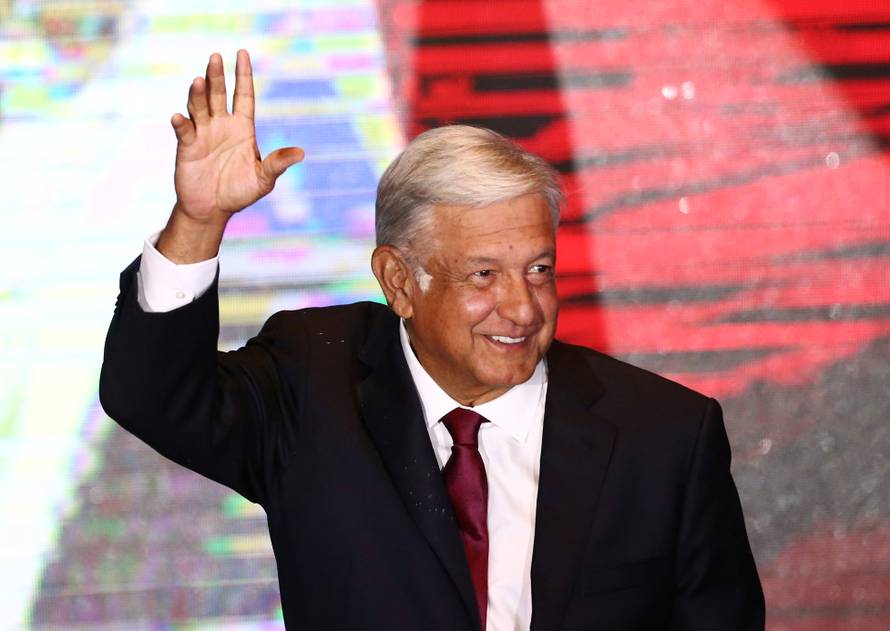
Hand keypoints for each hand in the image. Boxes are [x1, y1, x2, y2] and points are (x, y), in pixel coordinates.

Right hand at [159, 50, 303, 261]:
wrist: (213, 209)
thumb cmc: (240, 191)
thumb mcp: (264, 179)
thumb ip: (278, 164)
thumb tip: (301, 154)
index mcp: (242, 127)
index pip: (244, 95)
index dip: (243, 75)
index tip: (242, 53)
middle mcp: (221, 124)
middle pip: (219, 94)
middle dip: (217, 76)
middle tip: (216, 57)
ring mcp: (202, 133)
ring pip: (199, 106)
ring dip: (198, 94)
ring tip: (199, 81)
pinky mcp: (187, 146)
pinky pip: (184, 130)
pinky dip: (181, 123)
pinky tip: (180, 118)